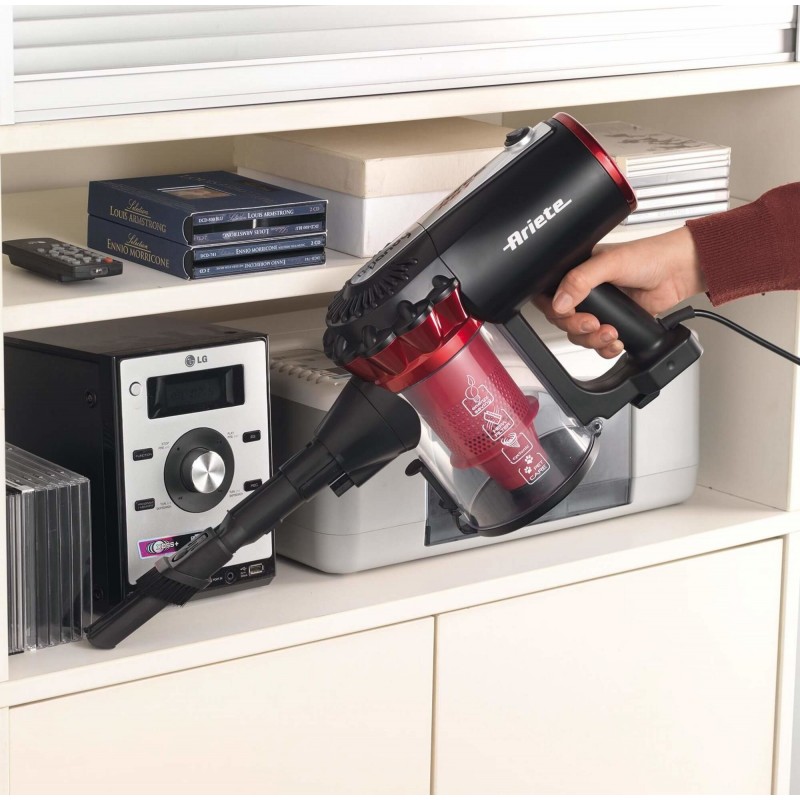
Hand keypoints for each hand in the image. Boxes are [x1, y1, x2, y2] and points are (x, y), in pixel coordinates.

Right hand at [539, 226, 704, 357]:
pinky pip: (599, 344)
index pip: (551, 296)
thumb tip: (560, 302)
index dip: (555, 310)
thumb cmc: (649, 256)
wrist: (679, 271)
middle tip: (593, 323)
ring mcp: (601, 309)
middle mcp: (586, 291)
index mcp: (577, 272)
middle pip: (564, 321)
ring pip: (580, 335)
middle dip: (577, 327)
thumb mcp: (610, 263)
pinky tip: (615, 341)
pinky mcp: (615, 322)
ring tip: (610, 332)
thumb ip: (580, 280)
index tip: (568, 313)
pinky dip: (605, 348)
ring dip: (592, 340)